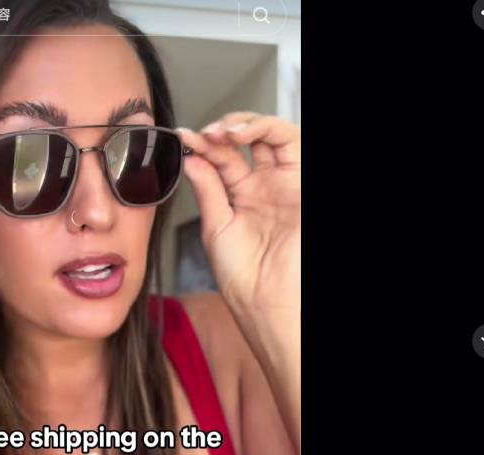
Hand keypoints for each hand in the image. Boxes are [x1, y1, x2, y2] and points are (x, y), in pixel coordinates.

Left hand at [176, 112, 299, 314]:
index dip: (202, 144)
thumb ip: (208, 190)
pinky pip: (292, 143)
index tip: (182, 139)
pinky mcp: (301, 186)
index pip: (223, 158)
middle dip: (226, 127)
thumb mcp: (217, 228)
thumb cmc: (245, 279)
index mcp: (244, 198)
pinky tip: (241, 135)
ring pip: (274, 135)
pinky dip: (268, 129)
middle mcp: (266, 187)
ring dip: (248, 123)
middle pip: (251, 140)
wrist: (269, 303)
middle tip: (206, 134)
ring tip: (225, 131)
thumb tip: (192, 157)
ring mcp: (286, 185)